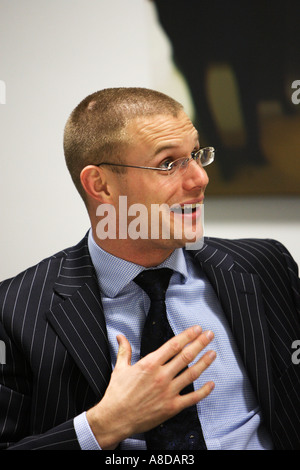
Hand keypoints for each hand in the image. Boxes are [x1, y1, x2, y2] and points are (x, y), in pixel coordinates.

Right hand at [86, 325, 215, 448]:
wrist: (116, 419)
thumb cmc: (117, 394)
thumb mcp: (120, 368)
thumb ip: (124, 351)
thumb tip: (120, 337)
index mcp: (149, 364)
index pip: (173, 345)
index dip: (187, 336)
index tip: (196, 329)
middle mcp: (161, 376)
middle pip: (186, 356)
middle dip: (200, 343)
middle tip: (209, 335)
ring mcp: (168, 392)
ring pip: (192, 374)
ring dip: (204, 362)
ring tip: (213, 353)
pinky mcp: (172, 407)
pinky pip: (192, 398)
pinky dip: (204, 391)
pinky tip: (211, 384)